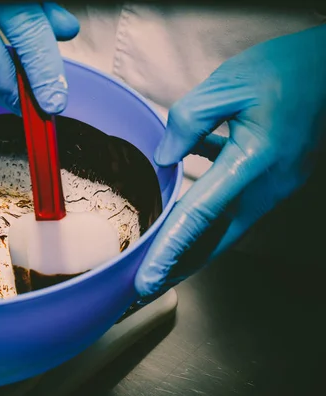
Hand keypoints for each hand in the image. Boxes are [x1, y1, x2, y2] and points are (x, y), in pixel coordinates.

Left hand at [135, 24, 325, 297]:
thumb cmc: (283, 70)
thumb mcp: (228, 84)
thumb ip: (188, 122)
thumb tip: (165, 158)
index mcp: (255, 160)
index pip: (200, 215)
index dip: (170, 251)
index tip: (147, 281)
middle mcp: (269, 184)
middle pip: (217, 238)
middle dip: (181, 266)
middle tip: (148, 289)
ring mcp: (277, 185)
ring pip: (227, 226)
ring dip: (194, 243)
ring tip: (161, 258)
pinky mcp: (277, 178)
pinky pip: (237, 205)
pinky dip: (209, 213)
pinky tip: (185, 203)